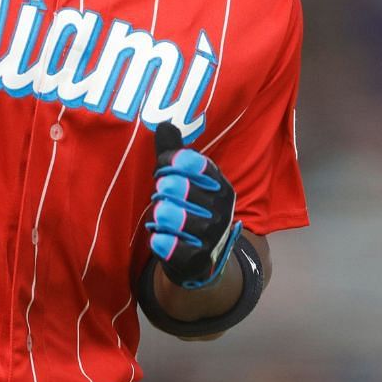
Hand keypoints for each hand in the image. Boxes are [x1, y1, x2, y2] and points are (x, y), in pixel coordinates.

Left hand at [147, 115, 241, 289]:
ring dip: (159, 216)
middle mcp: (222, 208)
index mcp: (221, 184)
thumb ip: (173, 154)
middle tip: (163, 198)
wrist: (203, 258)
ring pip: (169, 215)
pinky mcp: (198, 258)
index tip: (164, 170)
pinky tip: (162, 238)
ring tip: (162, 218)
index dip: (169, 164)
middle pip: (174, 187)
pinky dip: (159, 240)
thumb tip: (164, 123)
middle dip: (161, 192)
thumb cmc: (190, 210)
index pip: (190, 162)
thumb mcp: (186, 180)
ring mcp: (212, 234)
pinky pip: (167, 244)